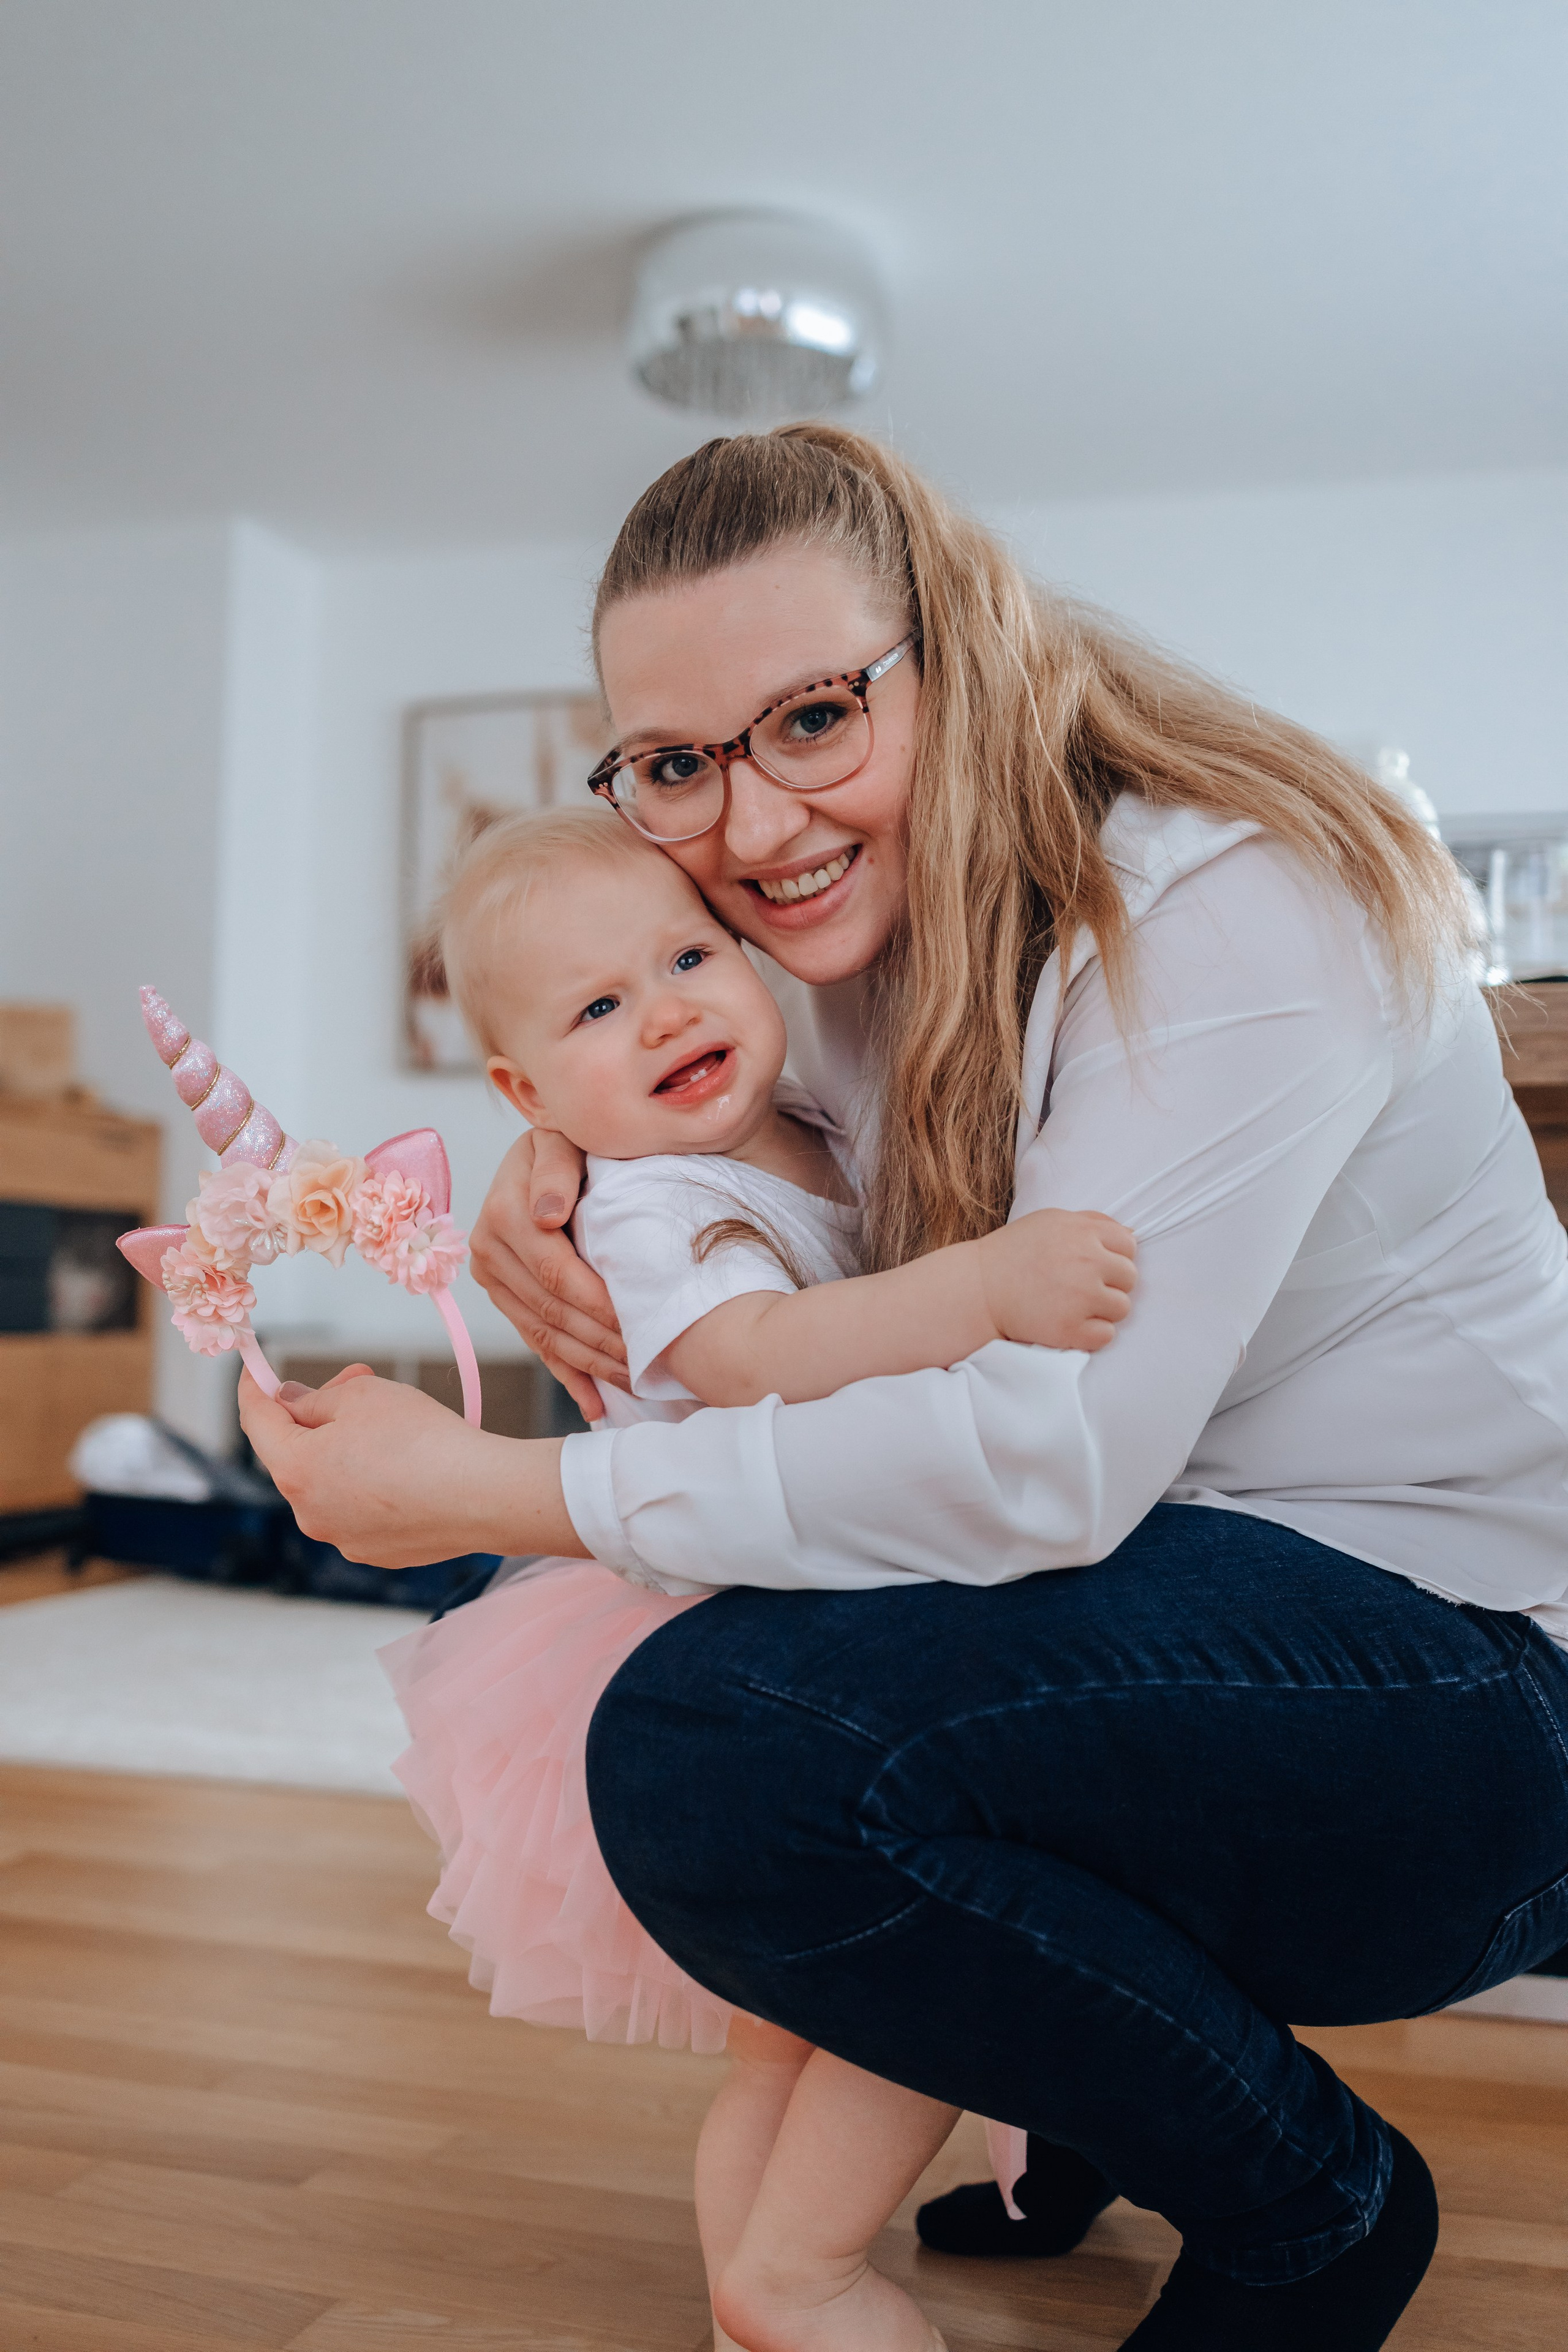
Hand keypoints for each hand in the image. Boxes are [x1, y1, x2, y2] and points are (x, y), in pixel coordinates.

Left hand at [238, 1365, 581, 1566]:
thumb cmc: (424, 1440)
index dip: (254, 1389)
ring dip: (347, 1451)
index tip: (256, 1371)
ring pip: (330, 1482)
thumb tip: (292, 1404)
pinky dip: (373, 1483)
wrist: (484, 1496)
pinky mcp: (377, 1552)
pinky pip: (361, 1508)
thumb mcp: (362, 1395)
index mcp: (295, 1471)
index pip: (257, 1422)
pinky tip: (409, 1467)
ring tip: (394, 1427)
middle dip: (320, 1415)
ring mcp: (343, 1538)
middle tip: (357, 1383)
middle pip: (297, 1454)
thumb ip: (315, 1398)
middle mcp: (309, 1514)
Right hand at [468, 1128, 627, 1419]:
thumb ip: (557, 1170)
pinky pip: (535, 1342)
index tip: (638, 1321)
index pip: (554, 1271)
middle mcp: (488, 1250)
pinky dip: (567, 1375)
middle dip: (599, 1340)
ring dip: (588, 1364)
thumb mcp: (563, 1139)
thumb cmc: (569, 1142)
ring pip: (543, 1333)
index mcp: (503, 1213)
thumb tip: (548, 1215)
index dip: (597, 1300)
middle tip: (645, 1363)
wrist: (548, 1152)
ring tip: (632, 1383)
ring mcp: (493, 1278)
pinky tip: (595, 1404)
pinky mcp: (503, 1297)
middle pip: (550, 1309)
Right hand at [979, 1209, 1136, 1352]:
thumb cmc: (1014, 1252)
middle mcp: (1087, 1262)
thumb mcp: (1051, 1221)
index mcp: (1083, 1232)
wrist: (979, 1288)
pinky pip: (1106, 1336)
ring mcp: (1080, 1297)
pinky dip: (1092, 1334)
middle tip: (1083, 1287)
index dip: (1116, 1256)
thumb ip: (1092, 1222)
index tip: (1097, 1265)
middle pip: (1130, 1277)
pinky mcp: (1070, 1329)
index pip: (1129, 1245)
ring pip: (1122, 1308)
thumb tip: (1132, 1234)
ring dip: (1104, 1310)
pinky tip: (1072, 1324)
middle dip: (1111, 1283)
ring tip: (1076, 1306)